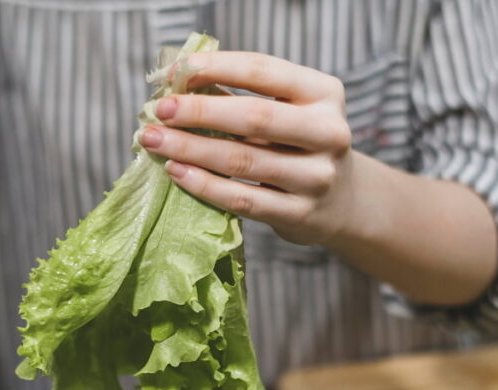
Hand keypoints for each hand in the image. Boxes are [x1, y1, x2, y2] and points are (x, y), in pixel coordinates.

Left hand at [139, 51, 353, 245]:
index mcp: (324, 93)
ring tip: (155, 141)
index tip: (175, 71)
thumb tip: (176, 84)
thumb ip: (240, 96)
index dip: (215, 67)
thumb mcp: (287, 112)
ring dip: (190, 149)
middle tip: (159, 111)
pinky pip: (241, 198)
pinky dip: (203, 184)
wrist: (343, 203)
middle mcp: (328, 132)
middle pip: (254, 117)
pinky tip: (176, 171)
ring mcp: (317, 177)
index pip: (263, 70)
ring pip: (242, 161)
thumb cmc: (299, 147)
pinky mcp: (300, 214)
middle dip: (198, 112)